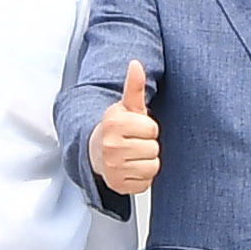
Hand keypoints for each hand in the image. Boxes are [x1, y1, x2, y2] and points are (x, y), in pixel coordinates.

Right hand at [93, 60, 161, 194]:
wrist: (97, 151)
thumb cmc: (117, 128)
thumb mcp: (126, 106)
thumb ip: (134, 86)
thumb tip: (136, 64)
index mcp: (114, 124)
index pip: (152, 129)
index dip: (148, 129)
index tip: (136, 129)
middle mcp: (110, 146)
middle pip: (153, 149)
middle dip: (147, 146)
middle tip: (134, 143)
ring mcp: (112, 168)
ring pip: (151, 167)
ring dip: (146, 162)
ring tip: (133, 156)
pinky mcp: (118, 185)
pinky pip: (145, 183)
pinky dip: (141, 177)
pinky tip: (130, 168)